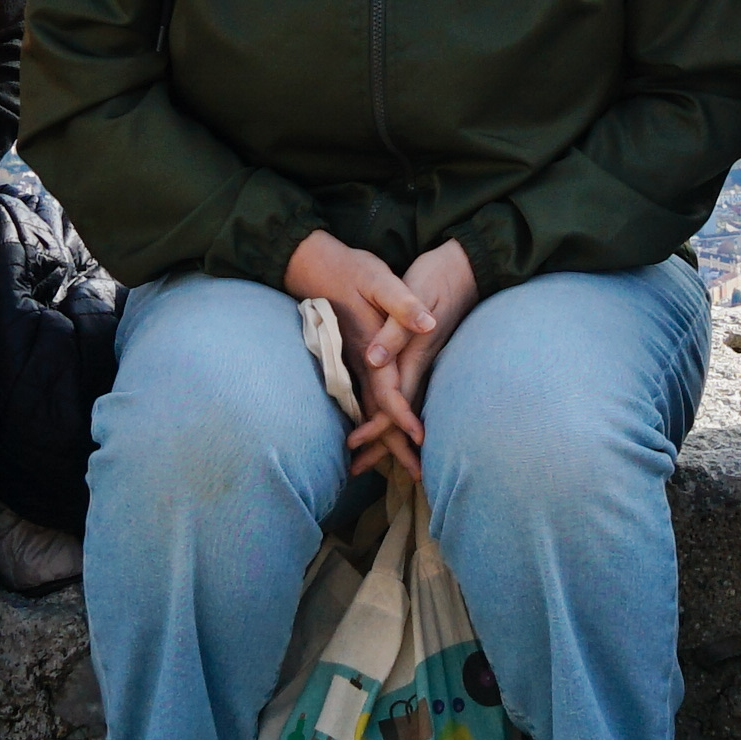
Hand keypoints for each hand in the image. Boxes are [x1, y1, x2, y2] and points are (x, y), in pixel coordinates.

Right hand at [287, 229, 437, 479]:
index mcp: (369, 349)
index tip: (420, 439)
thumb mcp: (379, 280)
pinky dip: (375, 421)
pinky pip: (365, 399)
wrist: (312, 264)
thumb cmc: (350, 269)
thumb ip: (402, 305)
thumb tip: (428, 324)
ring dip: (383, 440)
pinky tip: (381, 435)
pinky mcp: (352, 360)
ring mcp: (353, 364)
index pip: (387, 393)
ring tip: (402, 465)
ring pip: (370, 411)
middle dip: (393, 446)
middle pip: (377, 414)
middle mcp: (359, 364)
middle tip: (417, 474)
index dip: (402, 417)